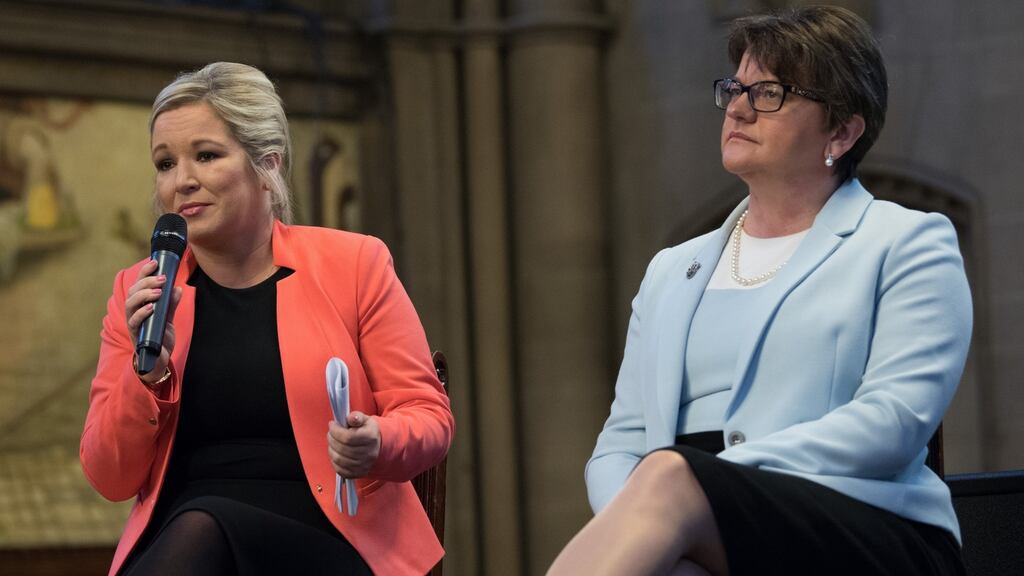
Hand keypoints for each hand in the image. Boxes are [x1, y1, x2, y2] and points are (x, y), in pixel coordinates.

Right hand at [125, 259, 181, 383]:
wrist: (158, 360)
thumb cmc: (160, 337)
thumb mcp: (168, 317)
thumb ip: (171, 303)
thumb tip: (178, 288)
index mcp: (140, 304)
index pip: (139, 284)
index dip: (144, 272)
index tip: (155, 262)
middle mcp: (133, 311)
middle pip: (133, 291)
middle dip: (147, 282)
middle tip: (163, 278)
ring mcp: (133, 323)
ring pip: (131, 304)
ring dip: (144, 295)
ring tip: (158, 291)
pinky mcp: (135, 334)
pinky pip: (134, 321)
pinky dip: (142, 313)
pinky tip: (152, 307)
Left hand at [327, 412, 380, 478]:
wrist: (378, 446)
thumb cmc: (368, 432)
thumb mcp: (365, 420)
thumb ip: (356, 417)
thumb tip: (351, 418)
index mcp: (371, 437)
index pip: (348, 437)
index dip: (336, 431)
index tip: (332, 425)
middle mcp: (369, 453)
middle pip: (342, 449)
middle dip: (332, 439)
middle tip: (331, 433)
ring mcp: (364, 465)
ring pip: (339, 460)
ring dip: (332, 450)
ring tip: (333, 443)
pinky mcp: (359, 473)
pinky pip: (341, 470)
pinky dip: (335, 462)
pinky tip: (337, 453)